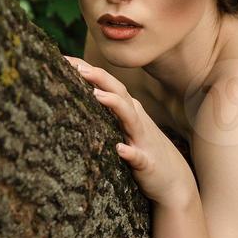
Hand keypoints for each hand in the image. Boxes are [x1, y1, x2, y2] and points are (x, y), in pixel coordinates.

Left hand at [63, 56, 195, 206]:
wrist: (174, 180)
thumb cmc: (143, 150)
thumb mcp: (124, 128)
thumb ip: (108, 111)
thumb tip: (80, 94)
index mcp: (128, 110)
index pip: (106, 84)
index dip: (87, 70)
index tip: (63, 57)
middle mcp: (136, 120)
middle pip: (119, 93)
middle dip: (100, 78)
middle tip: (77, 67)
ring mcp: (142, 140)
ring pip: (130, 118)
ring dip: (115, 105)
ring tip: (96, 94)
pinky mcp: (147, 163)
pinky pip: (139, 157)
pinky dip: (130, 152)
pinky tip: (120, 149)